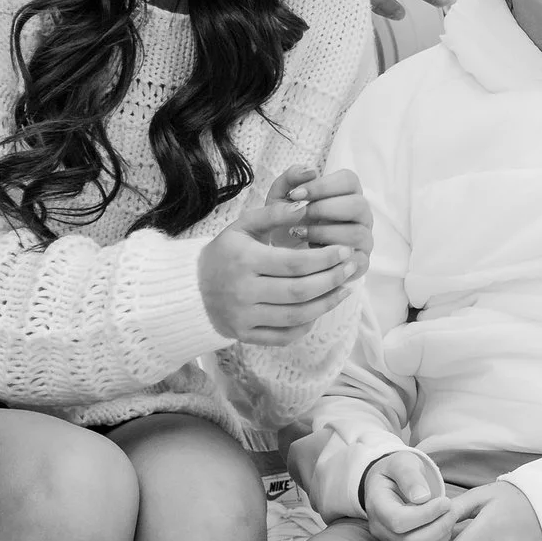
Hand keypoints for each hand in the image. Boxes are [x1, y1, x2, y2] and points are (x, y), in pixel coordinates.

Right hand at [200, 178, 357, 345]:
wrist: (191, 289)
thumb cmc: (224, 253)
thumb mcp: (243, 226)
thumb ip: (274, 213)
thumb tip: (306, 204)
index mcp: (244, 260)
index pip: (295, 263)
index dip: (325, 258)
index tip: (344, 251)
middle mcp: (243, 292)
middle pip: (300, 291)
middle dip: (332, 280)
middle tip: (351, 268)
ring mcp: (244, 317)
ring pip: (297, 316)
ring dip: (327, 303)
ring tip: (344, 288)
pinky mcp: (245, 336)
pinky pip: (285, 336)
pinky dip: (307, 325)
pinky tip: (320, 309)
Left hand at [261, 161, 372, 272]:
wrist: (280, 255)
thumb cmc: (286, 221)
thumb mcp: (280, 198)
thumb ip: (290, 179)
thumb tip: (311, 170)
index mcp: (347, 193)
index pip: (349, 180)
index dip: (323, 185)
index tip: (296, 194)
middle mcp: (360, 214)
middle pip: (358, 204)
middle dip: (325, 209)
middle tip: (300, 214)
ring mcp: (363, 238)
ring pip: (357, 232)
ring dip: (325, 232)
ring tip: (299, 233)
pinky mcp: (361, 262)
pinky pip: (358, 260)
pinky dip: (334, 257)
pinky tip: (311, 252)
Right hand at [361, 448, 453, 540]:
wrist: (390, 483)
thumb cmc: (399, 471)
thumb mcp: (403, 462)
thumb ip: (410, 476)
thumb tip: (422, 497)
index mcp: (376, 505)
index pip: (398, 521)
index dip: (426, 515)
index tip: (446, 501)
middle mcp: (379, 529)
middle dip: (439, 529)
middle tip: (453, 511)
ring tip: (449, 520)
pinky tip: (445, 532)